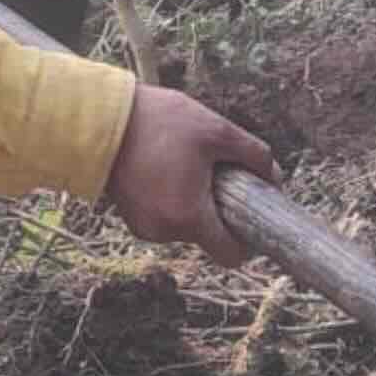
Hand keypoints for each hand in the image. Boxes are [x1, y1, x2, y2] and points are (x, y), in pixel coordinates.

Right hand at [104, 84, 279, 265]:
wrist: (100, 120)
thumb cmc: (161, 123)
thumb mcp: (217, 130)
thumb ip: (254, 155)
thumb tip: (275, 177)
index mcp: (189, 217)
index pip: (230, 255)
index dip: (247, 241)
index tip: (252, 216)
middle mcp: (165, 232)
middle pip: (208, 235)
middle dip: (218, 209)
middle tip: (216, 173)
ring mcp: (144, 227)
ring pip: (185, 224)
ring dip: (193, 202)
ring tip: (186, 163)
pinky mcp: (130, 217)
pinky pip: (164, 216)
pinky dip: (172, 199)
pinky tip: (168, 167)